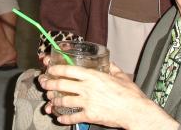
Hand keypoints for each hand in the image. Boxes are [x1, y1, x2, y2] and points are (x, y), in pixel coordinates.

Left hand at [38, 63, 178, 129]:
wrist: (135, 111)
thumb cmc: (130, 93)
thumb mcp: (120, 75)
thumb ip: (111, 67)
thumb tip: (108, 62)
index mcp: (93, 75)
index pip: (68, 70)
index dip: (56, 68)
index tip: (49, 68)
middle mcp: (87, 88)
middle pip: (62, 84)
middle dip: (50, 84)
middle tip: (44, 84)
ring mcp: (87, 102)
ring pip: (64, 101)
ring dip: (54, 101)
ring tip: (50, 101)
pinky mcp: (90, 115)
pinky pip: (72, 117)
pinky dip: (64, 119)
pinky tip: (60, 118)